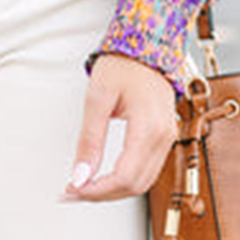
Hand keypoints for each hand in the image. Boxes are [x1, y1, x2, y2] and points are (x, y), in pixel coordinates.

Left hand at [64, 53, 177, 201]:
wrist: (148, 45)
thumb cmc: (123, 65)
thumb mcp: (97, 98)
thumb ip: (90, 139)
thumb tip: (80, 174)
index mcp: (149, 128)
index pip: (125, 177)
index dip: (97, 190)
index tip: (72, 189)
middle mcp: (164, 138)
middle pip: (134, 186)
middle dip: (101, 194)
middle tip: (71, 191)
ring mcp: (168, 139)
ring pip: (142, 182)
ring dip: (112, 190)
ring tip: (82, 186)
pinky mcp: (164, 138)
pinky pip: (147, 170)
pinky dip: (124, 179)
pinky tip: (103, 177)